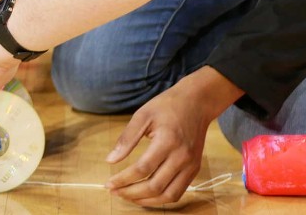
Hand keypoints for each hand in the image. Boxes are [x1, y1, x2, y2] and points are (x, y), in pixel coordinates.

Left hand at [105, 67, 242, 206]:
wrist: (196, 103)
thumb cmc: (167, 106)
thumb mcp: (142, 115)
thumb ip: (126, 139)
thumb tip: (110, 160)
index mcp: (167, 141)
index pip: (142, 169)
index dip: (123, 180)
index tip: (109, 184)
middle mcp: (182, 157)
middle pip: (155, 186)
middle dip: (131, 193)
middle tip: (115, 192)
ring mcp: (191, 165)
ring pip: (168, 195)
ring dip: (147, 201)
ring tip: (128, 197)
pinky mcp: (195, 169)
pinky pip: (178, 192)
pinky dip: (161, 198)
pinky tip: (146, 195)